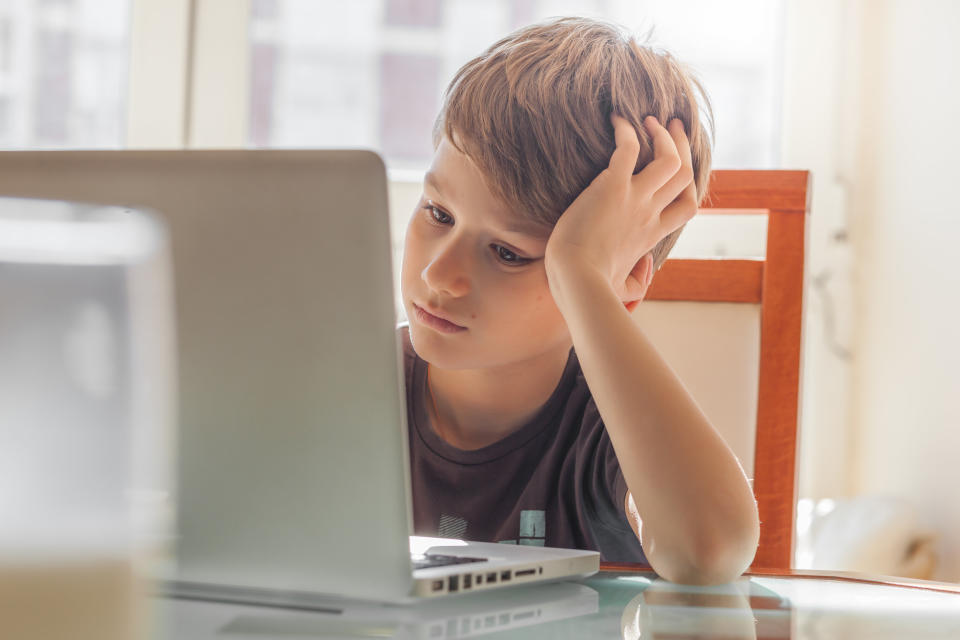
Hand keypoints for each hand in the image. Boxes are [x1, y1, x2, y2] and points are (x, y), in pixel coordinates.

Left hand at [544, 114, 696, 304]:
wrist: (576, 280)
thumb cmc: (593, 287)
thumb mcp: (624, 288)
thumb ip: (640, 282)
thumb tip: (646, 271)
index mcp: (653, 234)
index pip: (687, 204)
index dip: (688, 181)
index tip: (679, 163)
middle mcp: (651, 213)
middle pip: (684, 173)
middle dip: (682, 146)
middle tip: (673, 125)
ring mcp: (635, 198)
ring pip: (668, 158)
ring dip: (662, 135)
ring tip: (650, 119)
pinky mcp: (612, 186)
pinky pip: (628, 148)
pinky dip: (626, 130)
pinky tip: (616, 119)